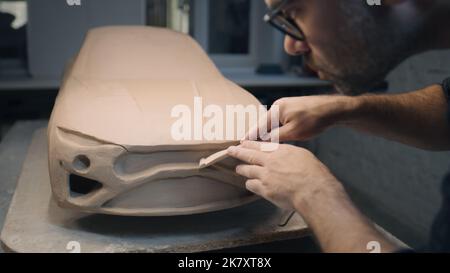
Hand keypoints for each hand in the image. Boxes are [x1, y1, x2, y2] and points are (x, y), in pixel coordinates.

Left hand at [227, 141, 344, 211]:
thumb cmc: (314, 174)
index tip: (243, 142)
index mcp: (281, 151)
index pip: (261, 145)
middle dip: (238, 152)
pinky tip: (249, 184)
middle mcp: (271, 161)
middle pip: (250, 155)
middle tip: (230, 150)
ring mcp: (266, 175)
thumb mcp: (303, 156)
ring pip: (248, 170)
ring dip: (242, 169)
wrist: (313, 190)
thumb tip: (285, 155)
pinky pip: (252, 185)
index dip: (250, 144)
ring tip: (238, 169)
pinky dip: (250, 184)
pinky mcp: (265, 189)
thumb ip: (290, 154)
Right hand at [246, 95, 355, 141]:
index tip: (240, 144)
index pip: (259, 125)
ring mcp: (287, 106)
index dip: (250, 136)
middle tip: (246, 147)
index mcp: (277, 109)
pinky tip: (275, 138)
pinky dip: (276, 130)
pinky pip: (280, 122)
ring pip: (273, 123)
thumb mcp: (294, 132)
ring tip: (259, 145)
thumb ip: (276, 137)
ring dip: (268, 134)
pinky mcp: (294, 109)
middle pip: (264, 124)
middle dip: (257, 136)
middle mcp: (279, 105)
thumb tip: (263, 143)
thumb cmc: (315, 120)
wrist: (334, 109)